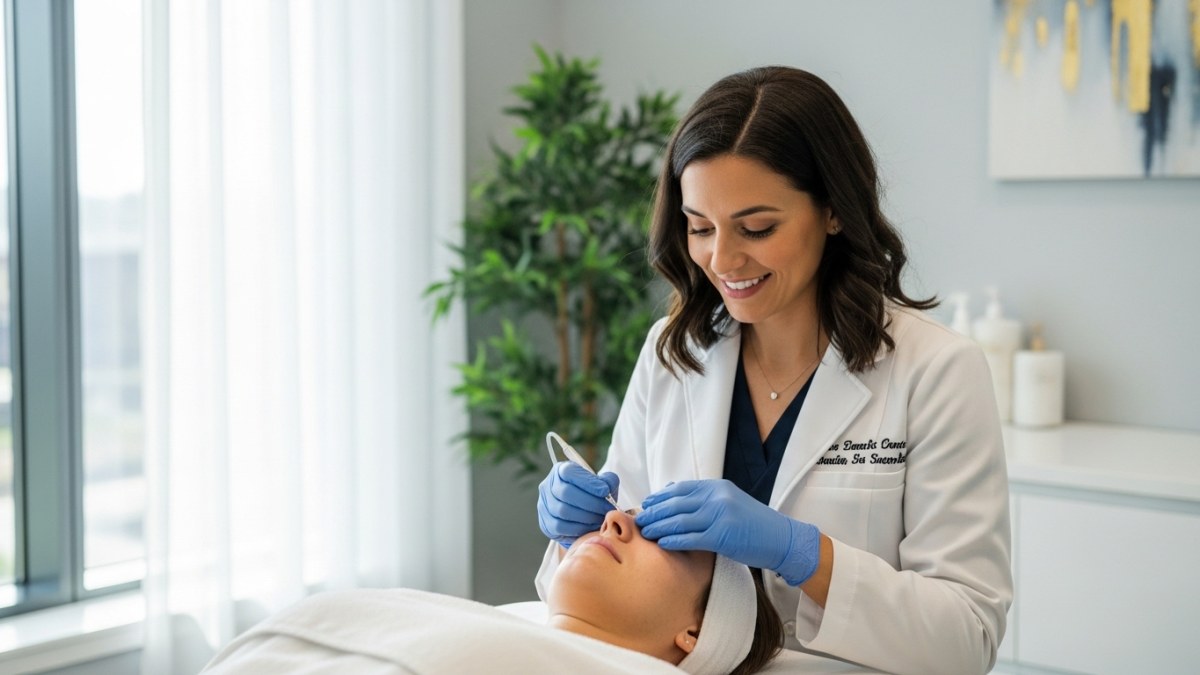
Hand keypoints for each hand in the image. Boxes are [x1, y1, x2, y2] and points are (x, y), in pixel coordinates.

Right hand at [537, 462, 619, 548]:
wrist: (583, 514)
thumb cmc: (593, 495)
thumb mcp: (602, 484)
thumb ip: (608, 481)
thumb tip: (607, 486)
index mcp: (560, 471)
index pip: (569, 472)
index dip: (588, 482)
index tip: (605, 491)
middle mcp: (548, 486)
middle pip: (566, 493)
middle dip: (590, 502)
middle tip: (607, 508)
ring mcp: (544, 505)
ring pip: (563, 511)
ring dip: (586, 517)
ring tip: (601, 518)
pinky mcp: (546, 524)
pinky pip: (561, 527)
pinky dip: (579, 528)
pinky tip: (591, 526)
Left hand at [635, 479, 820, 585]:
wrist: (781, 539)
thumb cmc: (753, 524)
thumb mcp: (729, 502)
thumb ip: (703, 497)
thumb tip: (671, 490)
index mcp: (717, 487)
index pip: (680, 489)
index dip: (660, 497)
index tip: (646, 504)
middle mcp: (717, 497)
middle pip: (675, 503)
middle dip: (654, 512)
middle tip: (639, 520)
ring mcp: (719, 516)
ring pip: (679, 520)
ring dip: (658, 527)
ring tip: (645, 532)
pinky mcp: (722, 536)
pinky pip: (690, 538)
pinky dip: (673, 540)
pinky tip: (662, 543)